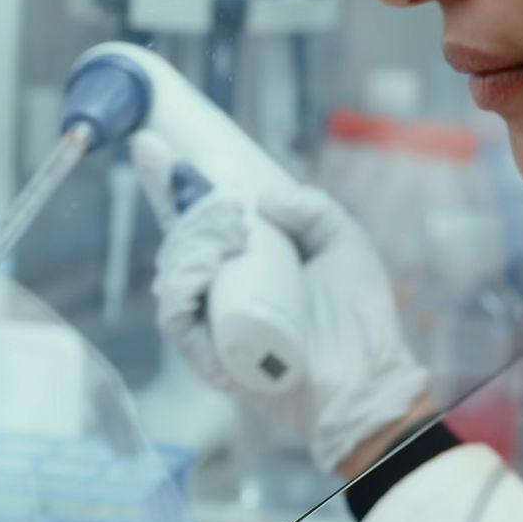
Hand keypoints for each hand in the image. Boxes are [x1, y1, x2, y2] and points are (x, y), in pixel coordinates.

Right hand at [149, 169, 431, 474]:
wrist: (369, 377)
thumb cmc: (360, 316)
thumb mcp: (344, 243)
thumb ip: (313, 208)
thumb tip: (265, 196)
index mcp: (249, 259)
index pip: (201, 216)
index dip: (172, 182)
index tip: (153, 144)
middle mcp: (224, 287)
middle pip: (180, 237)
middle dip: (177, 201)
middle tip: (190, 179)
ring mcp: (213, 321)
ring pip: (174, 272)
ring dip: (186, 242)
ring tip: (216, 233)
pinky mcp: (210, 356)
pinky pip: (177, 318)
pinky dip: (181, 289)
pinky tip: (198, 270)